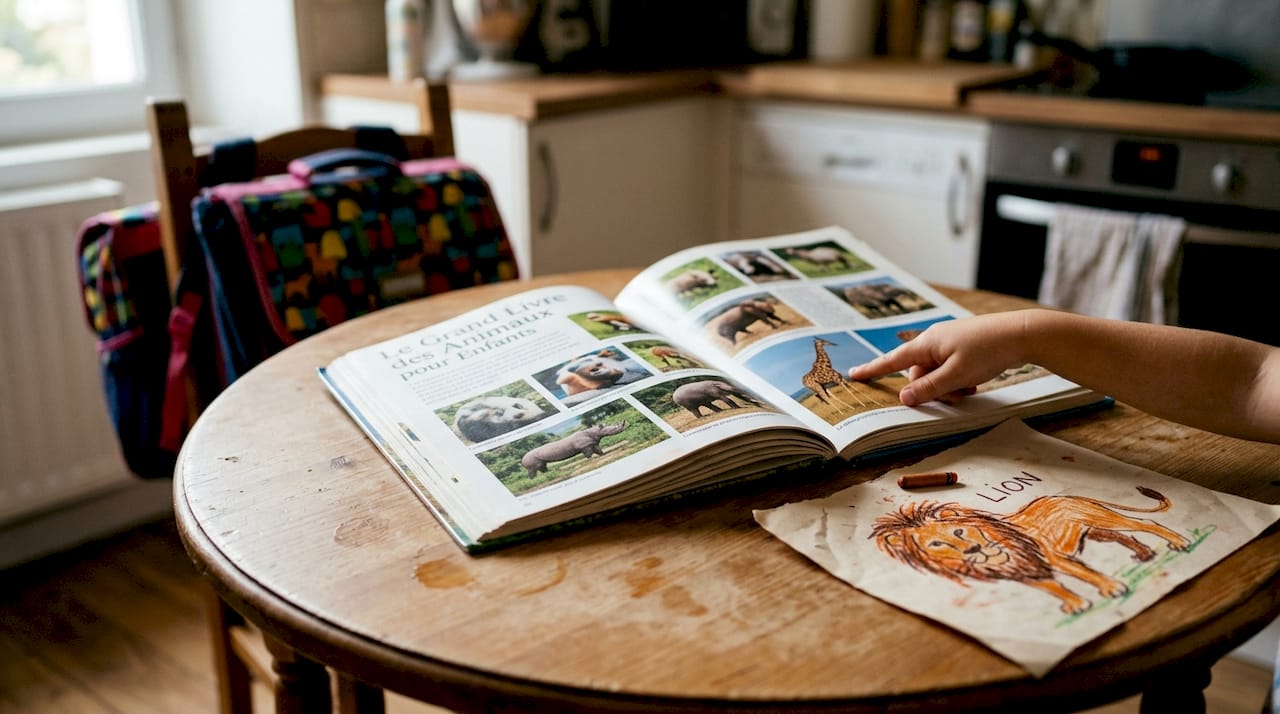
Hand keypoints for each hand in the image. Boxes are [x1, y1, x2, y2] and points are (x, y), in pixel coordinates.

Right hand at [847, 312, 1031, 406]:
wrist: (1021, 333)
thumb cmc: (987, 352)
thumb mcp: (956, 375)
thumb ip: (929, 388)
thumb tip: (904, 398)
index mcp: (927, 343)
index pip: (893, 360)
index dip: (873, 369)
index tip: (854, 375)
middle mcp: (934, 339)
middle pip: (919, 372)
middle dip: (932, 388)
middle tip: (955, 394)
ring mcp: (950, 341)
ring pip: (937, 372)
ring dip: (949, 386)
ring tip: (969, 387)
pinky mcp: (963, 345)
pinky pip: (951, 367)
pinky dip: (959, 379)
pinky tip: (975, 381)